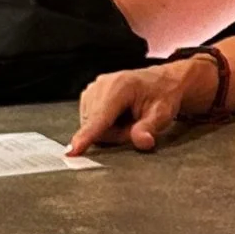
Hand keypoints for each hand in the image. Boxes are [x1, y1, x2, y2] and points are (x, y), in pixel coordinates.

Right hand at [71, 58, 210, 153]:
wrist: (162, 81)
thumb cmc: (162, 96)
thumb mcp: (162, 114)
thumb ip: (149, 128)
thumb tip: (142, 142)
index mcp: (119, 87)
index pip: (100, 118)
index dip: (86, 136)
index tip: (72, 151)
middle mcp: (101, 85)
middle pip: (96, 128)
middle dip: (115, 134)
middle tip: (135, 125)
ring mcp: (92, 89)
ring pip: (91, 126)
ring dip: (110, 130)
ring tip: (128, 118)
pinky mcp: (88, 96)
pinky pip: (90, 121)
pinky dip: (104, 124)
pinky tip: (118, 115)